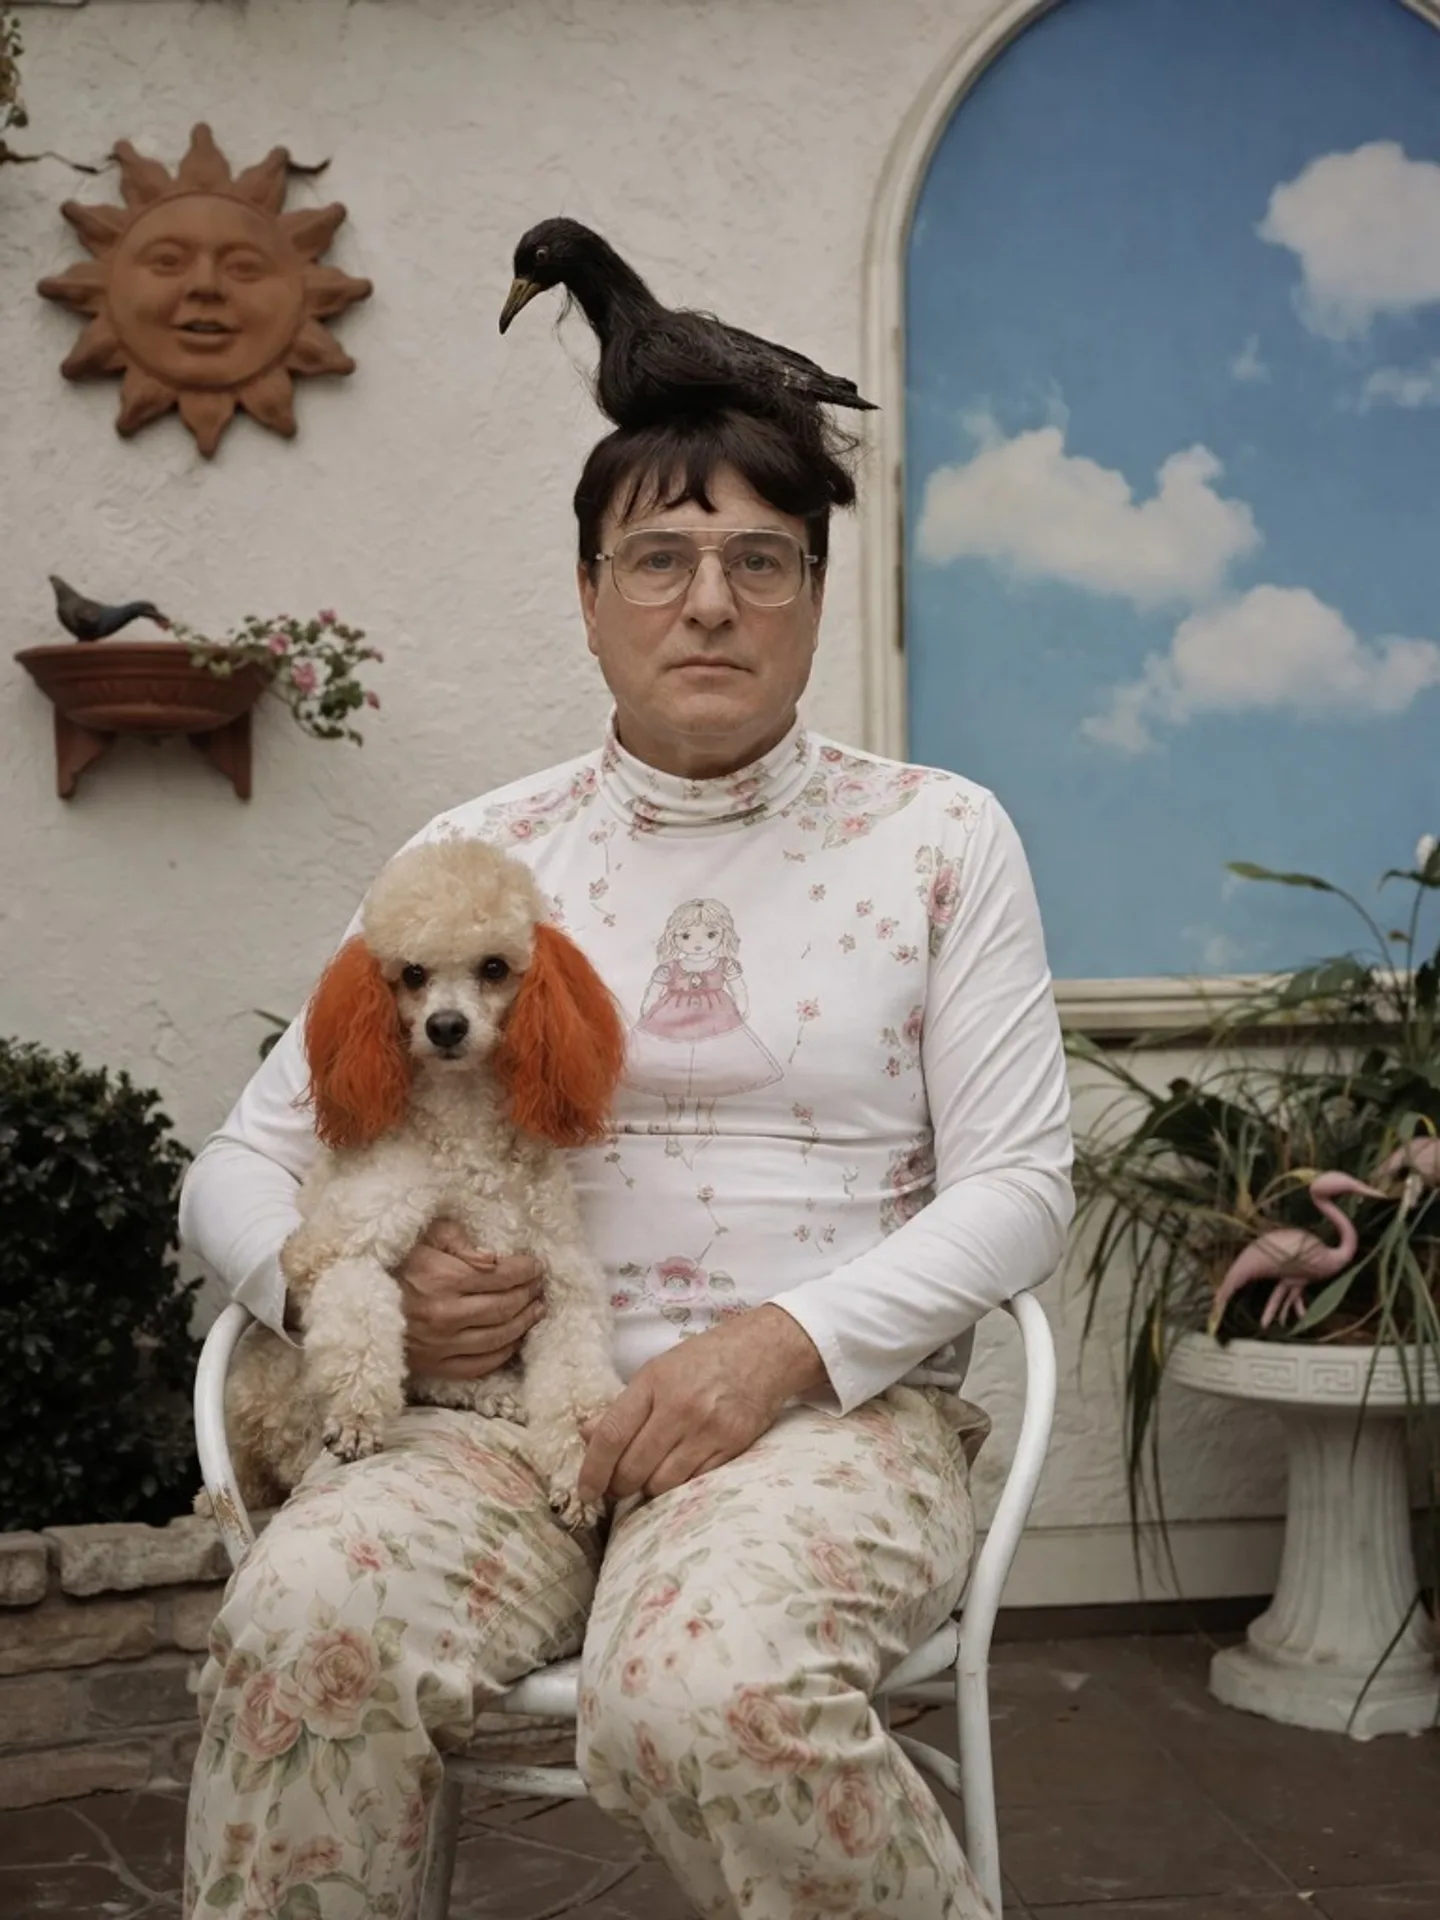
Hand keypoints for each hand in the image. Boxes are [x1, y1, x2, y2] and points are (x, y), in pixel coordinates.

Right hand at [399, 1220, 543, 1380]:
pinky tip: (513, 1339)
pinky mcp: (433, 1366)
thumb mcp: (424, 1236)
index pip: (502, 1277)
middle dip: (528, 1294)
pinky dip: (502, 1353)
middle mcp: (445, 1315)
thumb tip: (494, 1259)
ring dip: (523, 1323)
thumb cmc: (394, 1262)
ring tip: (535, 1310)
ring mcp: (440, 1345)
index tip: (535, 1265)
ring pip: (498, 1339)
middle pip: (504, 1308)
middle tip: (538, 1286)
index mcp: (443, 1279)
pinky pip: (479, 1366)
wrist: (354, 1301)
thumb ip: (459, 1240)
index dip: (525, 1270)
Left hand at [577, 1305, 827, 1503]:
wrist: (764, 1353)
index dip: (593, 1469)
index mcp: (654, 1383)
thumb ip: (623, 1405)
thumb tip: (586, 1435)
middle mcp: (680, 1407)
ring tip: (647, 1478)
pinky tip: (675, 1475)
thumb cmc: (705, 1360)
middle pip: (634, 1467)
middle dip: (618, 1486)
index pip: (612, 1435)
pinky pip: (694, 1484)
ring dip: (647, 1489)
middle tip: (616, 1487)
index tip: (586, 1490)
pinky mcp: (732, 1447)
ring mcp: (708, 1429)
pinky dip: (678, 1487)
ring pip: (662, 1483)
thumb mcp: (657, 1370)